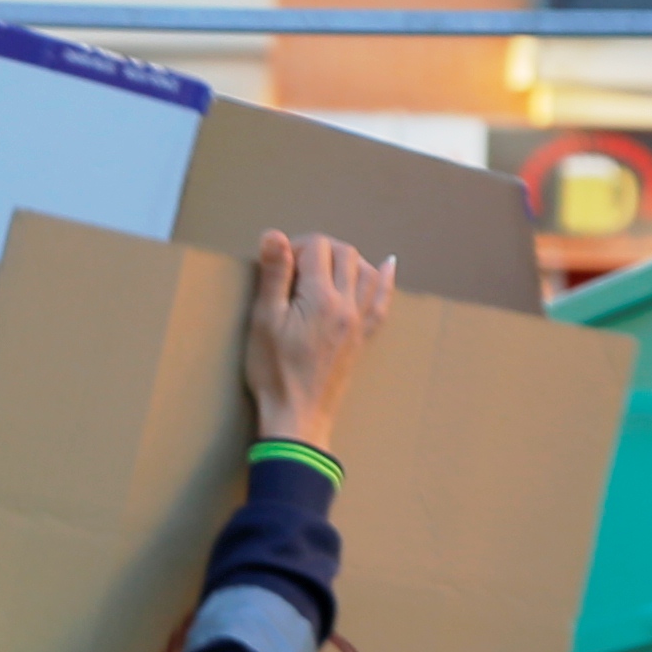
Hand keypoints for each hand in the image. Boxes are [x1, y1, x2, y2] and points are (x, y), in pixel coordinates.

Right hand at [242, 233, 396, 454]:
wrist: (298, 417)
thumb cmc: (275, 372)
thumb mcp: (264, 320)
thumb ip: (273, 275)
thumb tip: (274, 235)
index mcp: (321, 297)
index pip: (317, 246)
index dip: (295, 247)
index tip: (278, 265)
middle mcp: (347, 304)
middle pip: (344, 253)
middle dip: (320, 249)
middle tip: (296, 265)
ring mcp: (359, 322)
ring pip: (366, 272)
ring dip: (348, 259)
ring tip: (326, 265)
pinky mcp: (362, 338)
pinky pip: (381, 303)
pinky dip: (384, 280)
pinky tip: (387, 265)